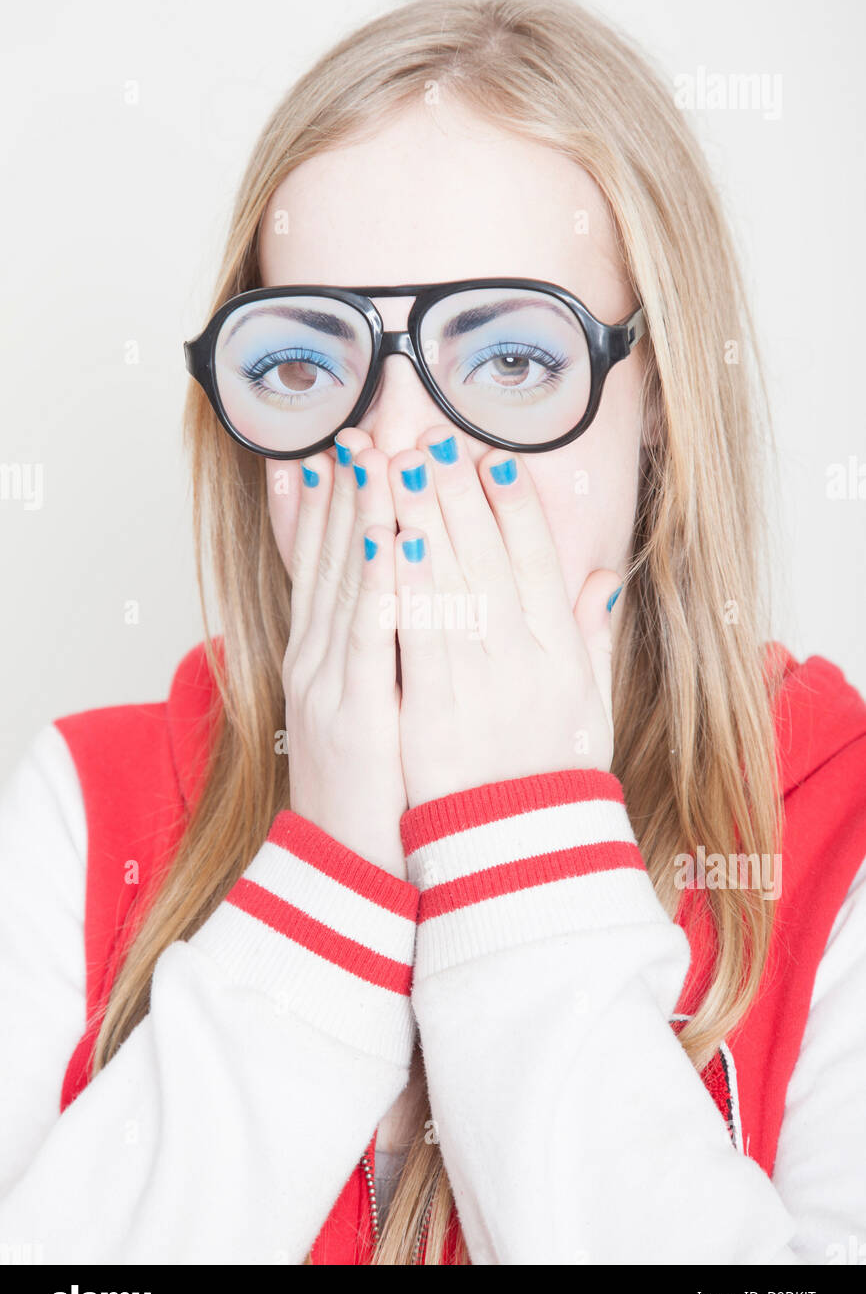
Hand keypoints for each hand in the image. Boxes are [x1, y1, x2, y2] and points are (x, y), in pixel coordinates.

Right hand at [280, 428, 407, 878]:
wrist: (344, 874)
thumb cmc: (375, 790)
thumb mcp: (375, 708)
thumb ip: (391, 648)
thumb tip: (409, 597)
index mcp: (328, 655)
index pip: (333, 562)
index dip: (344, 499)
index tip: (358, 443)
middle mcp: (319, 659)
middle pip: (336, 558)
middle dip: (352, 487)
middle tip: (364, 423)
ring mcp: (329, 684)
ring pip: (349, 584)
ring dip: (363, 515)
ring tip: (376, 455)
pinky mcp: (352, 715)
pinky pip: (369, 638)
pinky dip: (380, 584)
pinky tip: (395, 538)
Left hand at [374, 431, 620, 809]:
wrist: (514, 858)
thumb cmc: (549, 778)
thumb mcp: (589, 710)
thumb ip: (593, 641)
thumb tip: (605, 580)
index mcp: (560, 657)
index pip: (535, 563)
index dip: (514, 507)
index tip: (492, 457)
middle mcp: (522, 663)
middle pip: (485, 559)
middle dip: (456, 492)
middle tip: (430, 435)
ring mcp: (474, 688)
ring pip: (445, 584)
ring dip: (419, 517)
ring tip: (397, 464)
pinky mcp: (428, 715)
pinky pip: (412, 637)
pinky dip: (400, 583)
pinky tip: (384, 538)